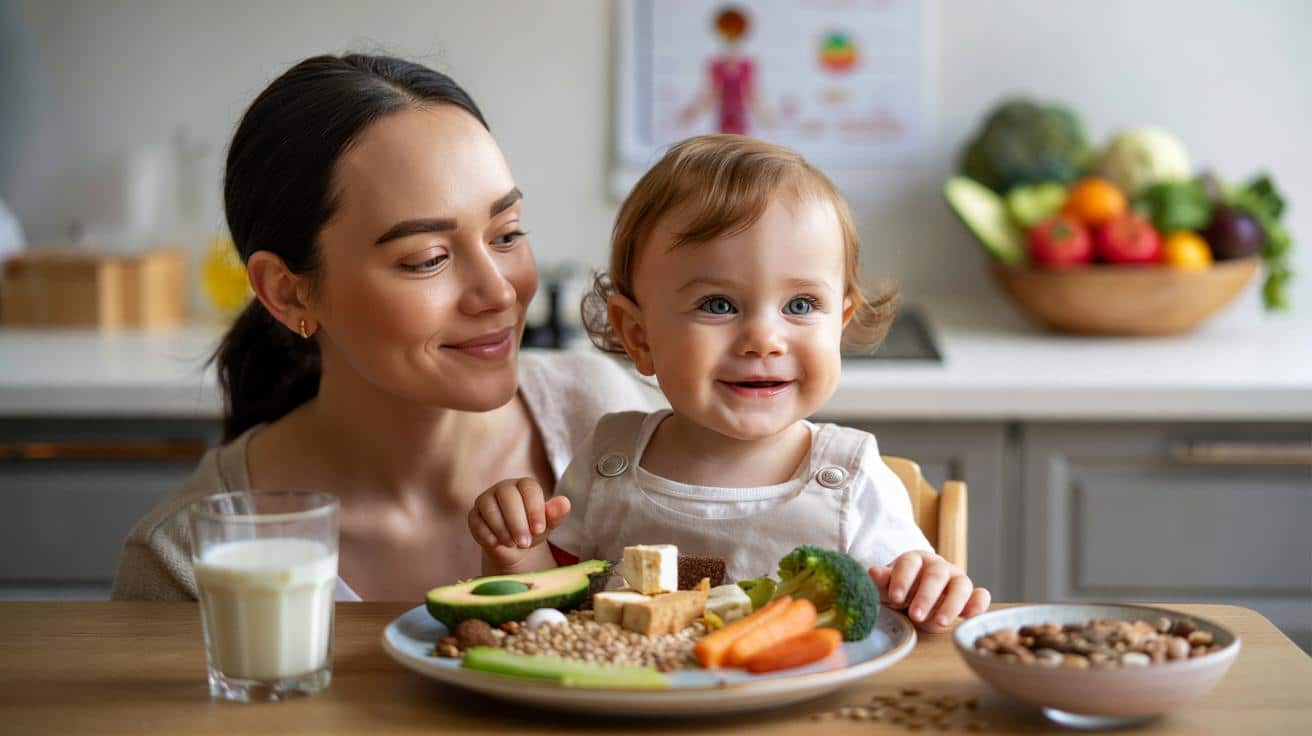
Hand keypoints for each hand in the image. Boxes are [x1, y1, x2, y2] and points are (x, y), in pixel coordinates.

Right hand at [467, 478, 569, 572]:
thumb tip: (565, 503)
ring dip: (502, 528)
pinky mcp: (474, 515)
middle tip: (525, 542)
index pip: (529, 489)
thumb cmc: (532, 529)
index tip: (539, 529)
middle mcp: (503, 488)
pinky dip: (485, 533)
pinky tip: (496, 544)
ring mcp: (486, 500)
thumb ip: (554, 514)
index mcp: (524, 485)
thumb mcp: (546, 524)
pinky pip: (475, 520)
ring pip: (490, 508)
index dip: (534, 509)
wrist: (514, 546)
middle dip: (517, 521)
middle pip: (508, 496)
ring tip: (512, 544)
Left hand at [867, 551, 990, 632]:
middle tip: (915, 615)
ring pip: (961, 586)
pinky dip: (979, 604)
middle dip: (926, 596)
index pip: (909, 564)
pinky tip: (971, 616)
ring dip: (952, 604)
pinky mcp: (970, 596)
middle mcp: (938, 567)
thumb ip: (882, 581)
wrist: (916, 601)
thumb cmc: (900, 592)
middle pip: (936, 576)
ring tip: (940, 623)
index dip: (902, 579)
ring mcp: (956, 580)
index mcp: (915, 560)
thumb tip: (872, 572)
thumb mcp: (886, 588)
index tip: (894, 598)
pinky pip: (980, 596)